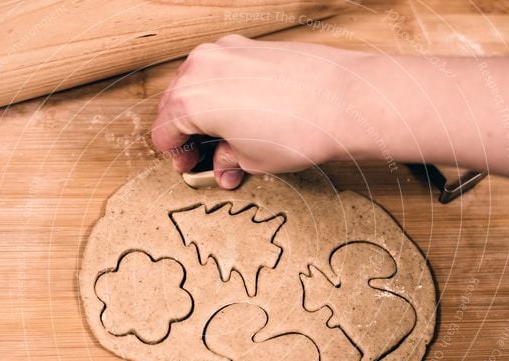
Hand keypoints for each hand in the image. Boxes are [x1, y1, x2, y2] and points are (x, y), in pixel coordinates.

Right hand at [152, 35, 366, 187]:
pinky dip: (225, 92)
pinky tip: (246, 113)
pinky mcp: (252, 46)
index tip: (190, 165)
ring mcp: (227, 51)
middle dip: (186, 132)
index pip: (163, 131)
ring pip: (198, 83)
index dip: (175, 155)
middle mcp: (202, 67)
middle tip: (204, 155)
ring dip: (204, 110)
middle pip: (175, 103)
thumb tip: (224, 165)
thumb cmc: (298, 130)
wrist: (345, 101)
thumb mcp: (252, 160)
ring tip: (226, 135)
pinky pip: (224, 70)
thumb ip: (228, 161)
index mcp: (189, 99)